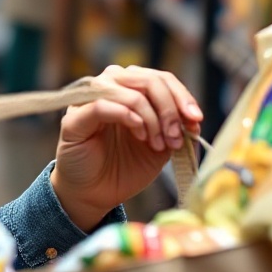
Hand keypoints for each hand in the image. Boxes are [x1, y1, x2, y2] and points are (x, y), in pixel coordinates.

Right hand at [50, 65, 203, 232]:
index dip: (182, 96)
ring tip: (158, 144)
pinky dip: (129, 117)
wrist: (94, 193)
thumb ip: (174, 129)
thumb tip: (195, 119)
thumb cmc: (124, 167)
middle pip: (148, 80)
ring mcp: (89, 98)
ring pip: (130, 92)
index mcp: (129, 87)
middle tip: (177, 136)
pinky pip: (104, 105)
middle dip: (169, 109)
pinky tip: (140, 135)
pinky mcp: (75, 117)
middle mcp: (109, 85)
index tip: (196, 119)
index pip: (160, 78)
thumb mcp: (158, 147)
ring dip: (152, 117)